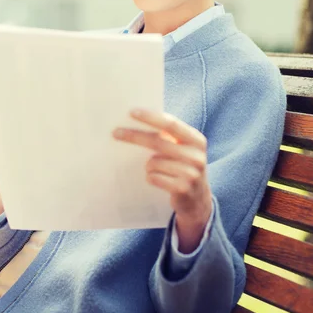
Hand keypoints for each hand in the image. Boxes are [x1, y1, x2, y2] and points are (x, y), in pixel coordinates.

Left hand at [112, 109, 212, 252]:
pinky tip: (159, 180)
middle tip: (116, 133)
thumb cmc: (183, 166)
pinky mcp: (182, 189)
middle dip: (135, 136)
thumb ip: (167, 136)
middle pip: (158, 142)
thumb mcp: (182, 149)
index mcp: (196, 140)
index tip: (132, 112)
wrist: (197, 199)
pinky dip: (151, 177)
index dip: (151, 118)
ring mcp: (191, 174)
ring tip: (156, 169)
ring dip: (148, 165)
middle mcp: (197, 156)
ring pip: (153, 162)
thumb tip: (136, 120)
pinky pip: (154, 178)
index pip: (171, 124)